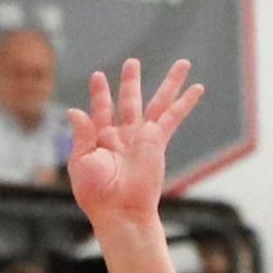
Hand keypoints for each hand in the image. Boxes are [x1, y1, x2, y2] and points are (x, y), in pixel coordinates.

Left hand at [67, 59, 203, 226]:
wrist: (119, 210)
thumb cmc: (96, 192)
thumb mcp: (81, 161)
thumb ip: (81, 134)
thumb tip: (74, 110)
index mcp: (101, 139)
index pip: (101, 109)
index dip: (100, 93)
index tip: (98, 76)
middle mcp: (124, 135)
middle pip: (129, 100)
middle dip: (131, 81)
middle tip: (132, 62)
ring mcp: (143, 136)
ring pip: (158, 102)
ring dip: (169, 83)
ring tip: (182, 63)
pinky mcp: (158, 141)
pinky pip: (174, 117)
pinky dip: (186, 103)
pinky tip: (198, 88)